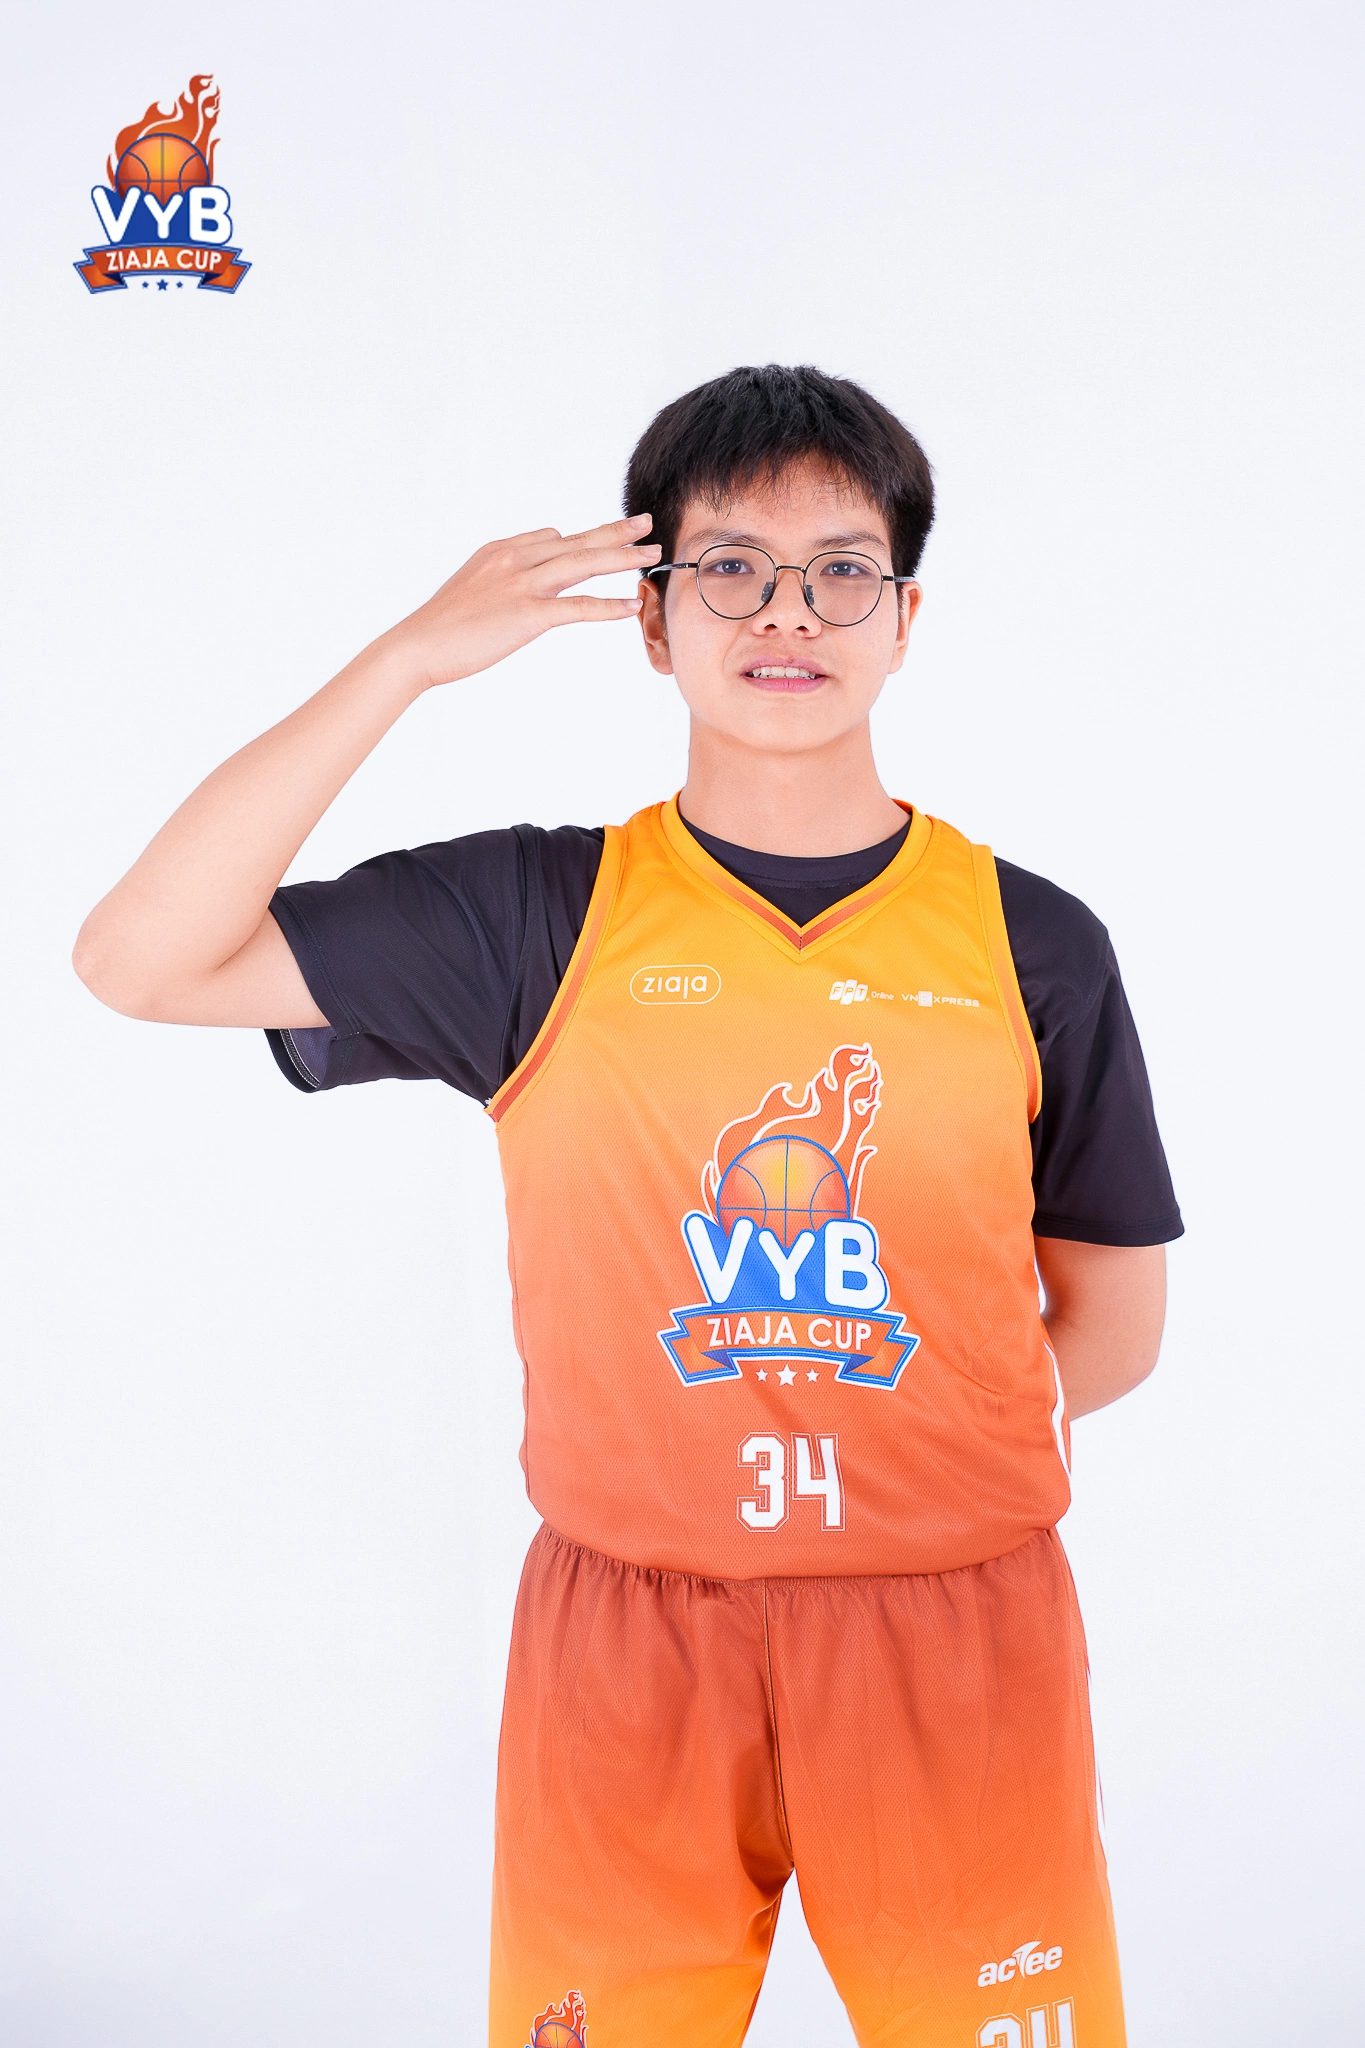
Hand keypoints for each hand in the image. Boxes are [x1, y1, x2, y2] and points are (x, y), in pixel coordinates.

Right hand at [388, 514, 660, 689]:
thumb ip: (501, 577)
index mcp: (502, 551)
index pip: (552, 537)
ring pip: (584, 563)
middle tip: (647, 523)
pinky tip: (631, 606)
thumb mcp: (473, 587)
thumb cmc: (442, 626)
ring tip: (652, 554)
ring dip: (621, 557)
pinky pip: (578, 606)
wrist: (417, 645)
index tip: (609, 537)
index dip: (583, 539)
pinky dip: (608, 606)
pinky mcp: (528, 614)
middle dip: (615, 531)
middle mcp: (516, 559)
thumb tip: (525, 577)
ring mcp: (523, 584)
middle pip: (577, 541)